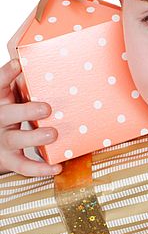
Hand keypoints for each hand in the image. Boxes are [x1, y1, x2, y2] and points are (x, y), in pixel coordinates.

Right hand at [0, 58, 61, 176]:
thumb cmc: (11, 112)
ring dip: (34, 137)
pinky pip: (23, 166)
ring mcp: (2, 140)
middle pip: (6, 114)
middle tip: (47, 108)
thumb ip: (24, 84)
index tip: (19, 64)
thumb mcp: (13, 97)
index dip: (7, 74)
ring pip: (15, 140)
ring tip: (52, 134)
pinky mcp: (8, 160)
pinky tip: (56, 166)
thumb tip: (47, 64)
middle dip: (26, 111)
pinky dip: (40, 168)